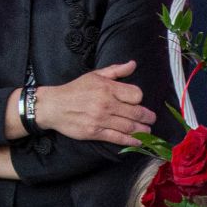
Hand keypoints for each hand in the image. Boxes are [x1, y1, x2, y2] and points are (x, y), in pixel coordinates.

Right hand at [35, 61, 155, 147]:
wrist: (54, 106)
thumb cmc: (75, 89)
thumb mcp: (95, 75)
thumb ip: (116, 70)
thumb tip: (133, 64)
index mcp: (107, 88)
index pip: (135, 94)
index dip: (139, 98)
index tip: (138, 101)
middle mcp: (106, 104)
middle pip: (135, 112)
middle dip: (147, 117)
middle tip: (152, 119)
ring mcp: (101, 119)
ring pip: (129, 126)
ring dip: (142, 130)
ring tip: (148, 131)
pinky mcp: (95, 132)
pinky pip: (117, 138)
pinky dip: (130, 141)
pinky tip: (138, 142)